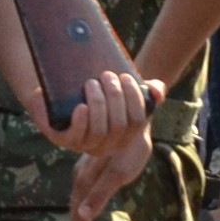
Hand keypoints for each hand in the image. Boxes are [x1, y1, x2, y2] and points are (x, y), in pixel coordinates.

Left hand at [39, 68, 158, 158]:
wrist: (64, 97)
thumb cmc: (103, 96)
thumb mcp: (127, 92)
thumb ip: (151, 90)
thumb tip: (157, 92)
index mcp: (125, 136)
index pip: (137, 121)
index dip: (134, 99)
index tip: (126, 76)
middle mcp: (107, 145)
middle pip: (118, 125)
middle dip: (114, 97)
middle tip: (106, 75)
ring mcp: (84, 144)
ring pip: (98, 131)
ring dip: (97, 104)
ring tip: (91, 83)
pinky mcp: (62, 139)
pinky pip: (74, 137)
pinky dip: (79, 122)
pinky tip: (81, 106)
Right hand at [63, 127, 152, 220]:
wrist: (135, 118)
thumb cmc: (129, 146)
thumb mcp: (116, 173)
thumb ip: (99, 194)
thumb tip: (81, 215)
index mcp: (84, 184)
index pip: (79, 219)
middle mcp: (82, 181)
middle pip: (77, 215)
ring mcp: (88, 177)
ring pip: (80, 206)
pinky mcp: (95, 173)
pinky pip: (87, 197)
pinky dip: (86, 211)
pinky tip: (87, 215)